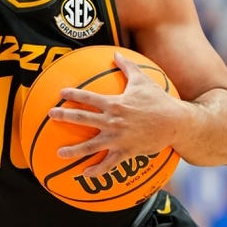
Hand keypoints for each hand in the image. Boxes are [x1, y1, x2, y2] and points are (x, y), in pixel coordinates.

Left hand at [49, 51, 181, 176]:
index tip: (60, 94)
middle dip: (64, 116)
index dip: (73, 95)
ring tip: (60, 154)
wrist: (176, 123)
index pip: (88, 97)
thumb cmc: (159, 100)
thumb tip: (115, 52)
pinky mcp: (126, 152)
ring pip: (91, 146)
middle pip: (83, 119)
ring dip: (74, 150)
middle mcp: (113, 121)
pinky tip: (85, 174)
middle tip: (50, 115)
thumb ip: (127, 66)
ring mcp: (118, 138)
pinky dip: (96, 170)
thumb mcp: (143, 80)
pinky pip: (108, 164)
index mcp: (115, 103)